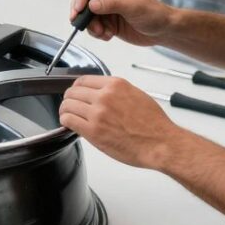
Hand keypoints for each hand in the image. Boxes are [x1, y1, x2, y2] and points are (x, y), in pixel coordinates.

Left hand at [59, 75, 180, 169]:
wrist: (160, 143)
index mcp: (115, 85)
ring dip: (65, 110)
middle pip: (73, 92)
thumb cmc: (153, 124)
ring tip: (67, 115)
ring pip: (67, 105)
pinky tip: (68, 124)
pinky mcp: (93, 130)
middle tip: (70, 106)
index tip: (76, 94)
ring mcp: (97, 113)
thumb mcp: (136, 95)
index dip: (76, 88)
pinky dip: (65, 121)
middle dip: (69, 99)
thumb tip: (102, 93)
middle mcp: (104, 96)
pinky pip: (68, 120)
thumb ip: (116, 92)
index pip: (83, 80)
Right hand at [69, 0, 175, 46]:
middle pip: (84, 0)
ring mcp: (107, 9)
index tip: (79, 8)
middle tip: (81, 23)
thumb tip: (92, 4)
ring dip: (91, 26)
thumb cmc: (154, 13)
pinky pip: (94, 27)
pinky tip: (109, 35)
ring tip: (103, 33)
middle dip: (83, 13)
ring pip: (88, 16)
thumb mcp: (133, 7)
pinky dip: (98, 33)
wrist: (163, 30)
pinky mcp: (108, 22)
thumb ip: (111, 4)